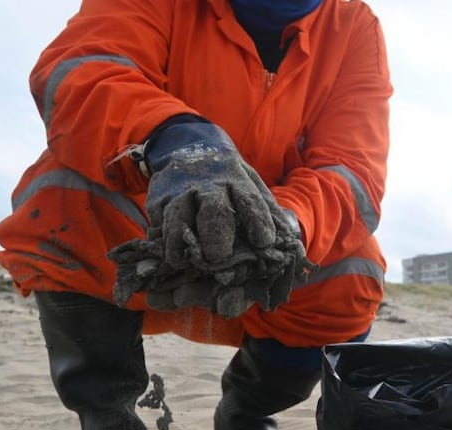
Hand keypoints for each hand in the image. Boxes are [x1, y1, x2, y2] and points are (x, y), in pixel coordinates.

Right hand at [144, 122, 283, 264]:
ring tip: (181, 262)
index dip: (258, 221)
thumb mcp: (250, 184)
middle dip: (216, 232)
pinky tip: (166, 256)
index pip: (250, 202)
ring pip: (179, 216)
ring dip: (179, 240)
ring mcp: (181, 191)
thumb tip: (292, 244)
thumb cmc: (226, 178)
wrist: (187, 145)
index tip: (264, 242)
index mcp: (237, 182)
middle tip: (218, 256)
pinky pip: (159, 222)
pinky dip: (160, 240)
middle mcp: (209, 186)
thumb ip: (268, 212)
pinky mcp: (159, 199)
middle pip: (214, 209)